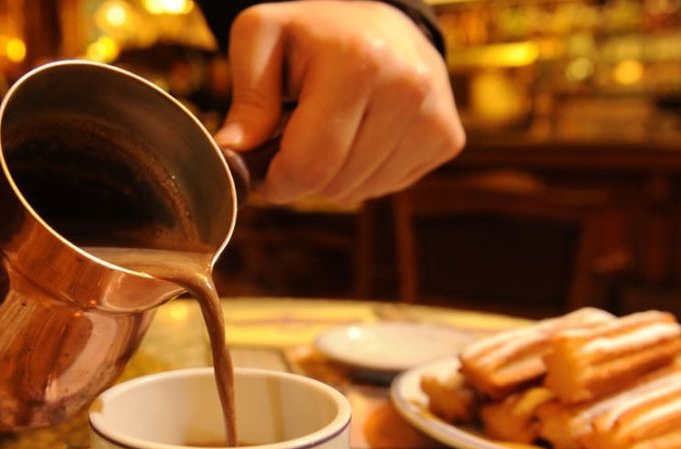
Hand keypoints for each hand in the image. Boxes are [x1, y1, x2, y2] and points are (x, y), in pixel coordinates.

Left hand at [214, 1, 463, 204]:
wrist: (382, 23)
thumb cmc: (315, 32)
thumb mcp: (264, 38)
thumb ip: (246, 97)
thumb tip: (234, 152)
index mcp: (359, 62)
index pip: (308, 165)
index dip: (276, 180)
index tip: (266, 167)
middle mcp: (408, 89)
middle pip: (333, 185)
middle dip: (302, 176)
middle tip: (297, 138)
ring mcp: (433, 117)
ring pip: (359, 193)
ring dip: (332, 176)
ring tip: (332, 128)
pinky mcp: (446, 138)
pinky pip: (386, 188)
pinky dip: (363, 174)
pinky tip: (361, 135)